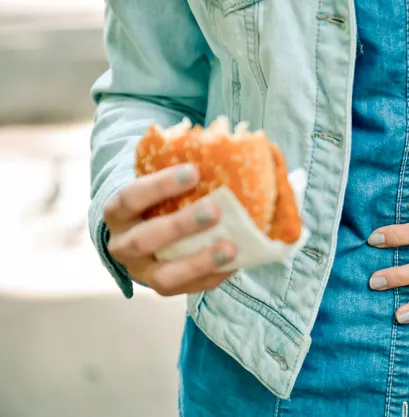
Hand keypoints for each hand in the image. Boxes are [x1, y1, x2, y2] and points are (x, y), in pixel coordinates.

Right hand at [103, 163, 236, 295]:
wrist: (143, 236)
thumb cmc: (159, 202)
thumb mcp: (159, 187)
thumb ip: (182, 176)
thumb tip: (226, 153)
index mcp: (117, 213)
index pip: (130, 198)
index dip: (160, 185)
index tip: (194, 171)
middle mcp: (122, 245)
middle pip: (145, 239)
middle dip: (180, 226)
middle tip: (214, 211)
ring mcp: (141, 272)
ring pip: (163, 276)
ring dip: (198, 261)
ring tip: (231, 248)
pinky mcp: (162, 288)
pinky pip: (188, 289)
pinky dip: (213, 276)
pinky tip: (236, 262)